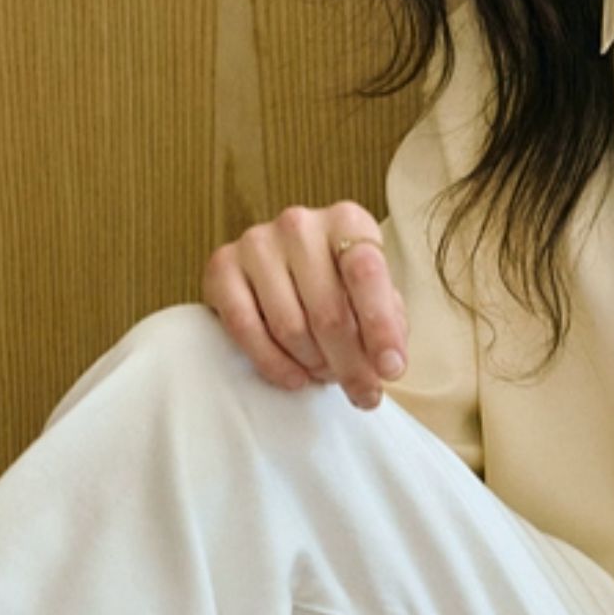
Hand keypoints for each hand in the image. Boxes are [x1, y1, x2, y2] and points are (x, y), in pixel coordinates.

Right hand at [201, 204, 406, 412]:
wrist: (286, 268)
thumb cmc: (339, 283)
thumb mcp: (373, 294)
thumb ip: (387, 323)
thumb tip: (386, 364)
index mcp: (347, 220)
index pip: (366, 274)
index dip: (381, 327)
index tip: (391, 370)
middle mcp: (300, 224)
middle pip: (328, 311)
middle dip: (349, 364)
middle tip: (362, 393)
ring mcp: (256, 243)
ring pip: (289, 327)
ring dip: (313, 364)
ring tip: (326, 373)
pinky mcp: (221, 267)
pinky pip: (245, 328)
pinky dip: (273, 363)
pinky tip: (295, 377)